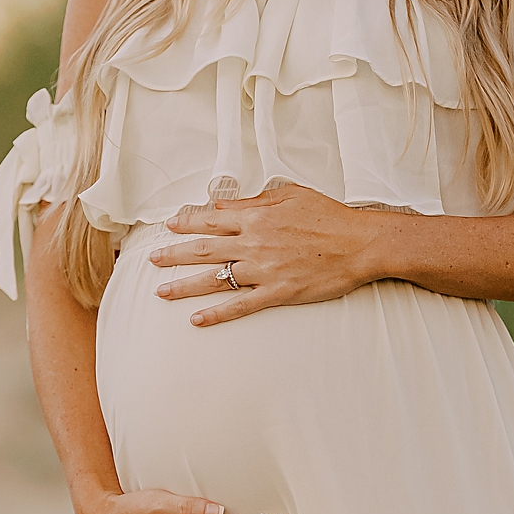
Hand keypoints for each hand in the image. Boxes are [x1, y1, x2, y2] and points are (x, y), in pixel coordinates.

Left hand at [150, 186, 385, 326]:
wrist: (360, 244)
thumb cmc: (330, 217)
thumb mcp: (291, 194)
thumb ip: (254, 200)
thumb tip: (223, 204)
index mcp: (256, 218)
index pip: (211, 220)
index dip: (187, 223)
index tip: (169, 226)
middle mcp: (254, 243)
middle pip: (203, 250)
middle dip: (174, 255)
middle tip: (153, 260)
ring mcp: (263, 270)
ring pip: (214, 278)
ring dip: (184, 285)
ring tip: (162, 291)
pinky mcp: (277, 292)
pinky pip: (240, 305)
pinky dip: (216, 313)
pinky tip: (197, 319)